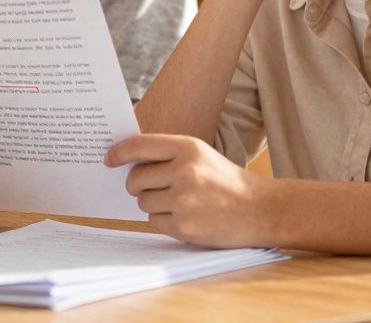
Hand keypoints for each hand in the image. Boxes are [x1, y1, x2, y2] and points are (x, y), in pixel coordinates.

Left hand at [105, 134, 269, 247]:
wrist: (262, 210)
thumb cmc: (227, 182)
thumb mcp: (202, 156)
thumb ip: (168, 155)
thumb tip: (126, 163)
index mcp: (188, 147)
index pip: (140, 145)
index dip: (119, 152)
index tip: (109, 159)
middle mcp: (185, 171)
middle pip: (135, 179)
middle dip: (138, 186)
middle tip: (153, 189)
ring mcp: (184, 200)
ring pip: (143, 202)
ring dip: (153, 205)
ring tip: (180, 204)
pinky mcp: (184, 226)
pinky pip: (154, 222)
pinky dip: (164, 221)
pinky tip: (186, 217)